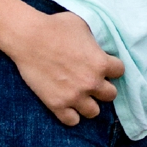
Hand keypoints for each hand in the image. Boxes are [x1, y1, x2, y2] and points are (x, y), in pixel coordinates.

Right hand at [10, 10, 123, 126]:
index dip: (111, 68)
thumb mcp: (83, 25)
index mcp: (101, 63)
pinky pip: (72, 121)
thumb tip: (97, 45)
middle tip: (90, 81)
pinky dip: (71, 115)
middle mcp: (91, 82)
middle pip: (111, 95)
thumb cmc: (55, 26)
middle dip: (102, 88)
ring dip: (88, 104)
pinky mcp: (56, 104)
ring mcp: (74, 96)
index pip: (120, 72)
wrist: (27, 37)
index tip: (101, 65)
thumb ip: (94, 41)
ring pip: (93, 112)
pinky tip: (66, 106)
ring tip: (79, 96)